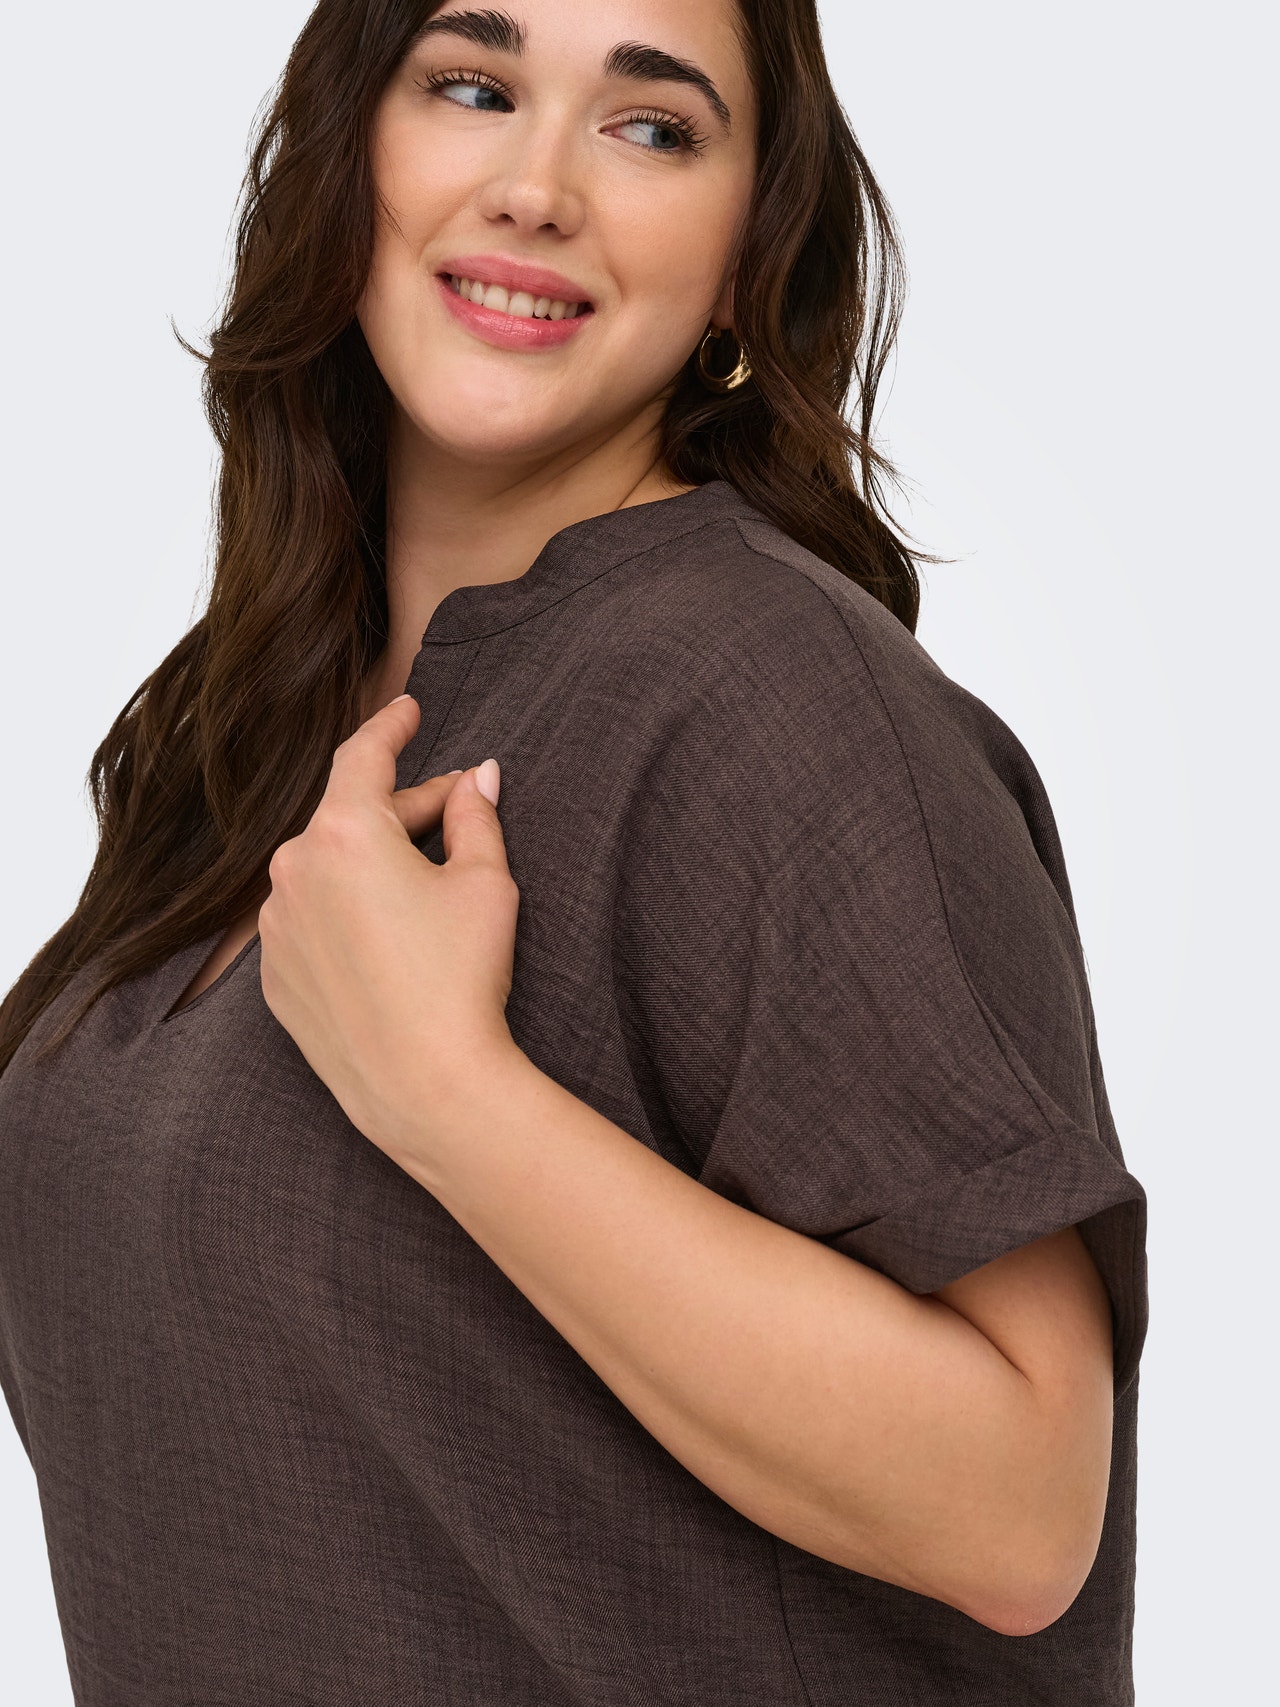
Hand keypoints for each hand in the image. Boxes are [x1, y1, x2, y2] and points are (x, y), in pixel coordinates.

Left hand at [258, 694, 521, 1162]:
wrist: (426, 1087)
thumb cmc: (461, 979)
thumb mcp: (487, 884)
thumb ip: (477, 817)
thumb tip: (480, 777)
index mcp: (343, 832)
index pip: (363, 755)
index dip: (390, 727)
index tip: (406, 710)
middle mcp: (293, 870)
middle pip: (349, 816)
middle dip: (403, 810)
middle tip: (456, 811)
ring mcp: (275, 927)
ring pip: (325, 870)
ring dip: (370, 865)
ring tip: (424, 886)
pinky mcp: (275, 976)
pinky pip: (310, 922)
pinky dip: (345, 915)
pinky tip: (390, 940)